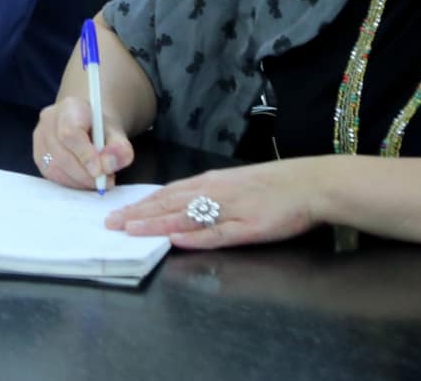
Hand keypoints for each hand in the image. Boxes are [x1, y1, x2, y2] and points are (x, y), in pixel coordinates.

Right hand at [32, 94, 134, 190]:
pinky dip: (71, 183)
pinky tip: (84, 181)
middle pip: (61, 154)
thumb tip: (109, 165)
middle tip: (105, 181)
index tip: (100, 171)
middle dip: (85, 175)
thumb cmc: (101, 129)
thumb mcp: (117, 134)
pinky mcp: (38, 156)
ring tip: (98, 181)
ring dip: (79, 182)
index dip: (85, 155)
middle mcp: (48, 121)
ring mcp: (39, 139)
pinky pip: (52, 176)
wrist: (88, 124)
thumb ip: (119, 148)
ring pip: (54, 168)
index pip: (70, 133)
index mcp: (69, 107)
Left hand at [118, 158, 330, 249]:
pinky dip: (195, 236)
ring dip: (156, 223)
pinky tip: (176, 238)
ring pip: (186, 216)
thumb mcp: (235, 185)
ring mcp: (230, 210)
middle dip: (138, 214)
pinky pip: (218, 232)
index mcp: (211, 183)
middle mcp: (215, 193)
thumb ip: (207, 195)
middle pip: (169, 204)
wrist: (310, 184)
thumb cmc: (275, 186)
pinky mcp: (249, 227)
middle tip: (110, 224)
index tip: (117, 212)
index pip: (168, 193)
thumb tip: (178, 206)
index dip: (141, 204)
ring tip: (130, 229)